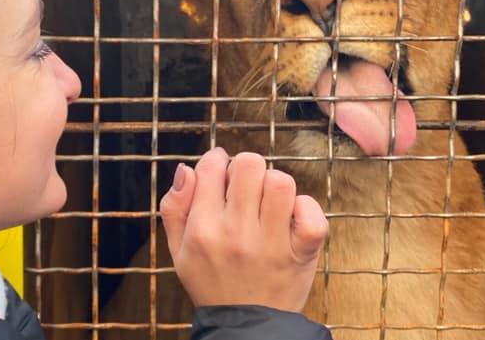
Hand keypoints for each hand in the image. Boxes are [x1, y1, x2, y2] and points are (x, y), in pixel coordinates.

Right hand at [160, 147, 327, 311]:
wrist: (245, 328)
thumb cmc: (212, 283)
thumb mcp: (179, 250)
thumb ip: (174, 207)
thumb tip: (186, 169)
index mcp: (203, 229)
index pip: (211, 167)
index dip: (216, 162)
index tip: (220, 174)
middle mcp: (236, 233)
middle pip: (248, 165)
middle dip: (245, 169)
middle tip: (245, 189)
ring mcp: (271, 243)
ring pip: (281, 181)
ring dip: (274, 185)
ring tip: (267, 202)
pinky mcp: (302, 252)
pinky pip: (310, 211)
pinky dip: (304, 208)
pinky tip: (290, 218)